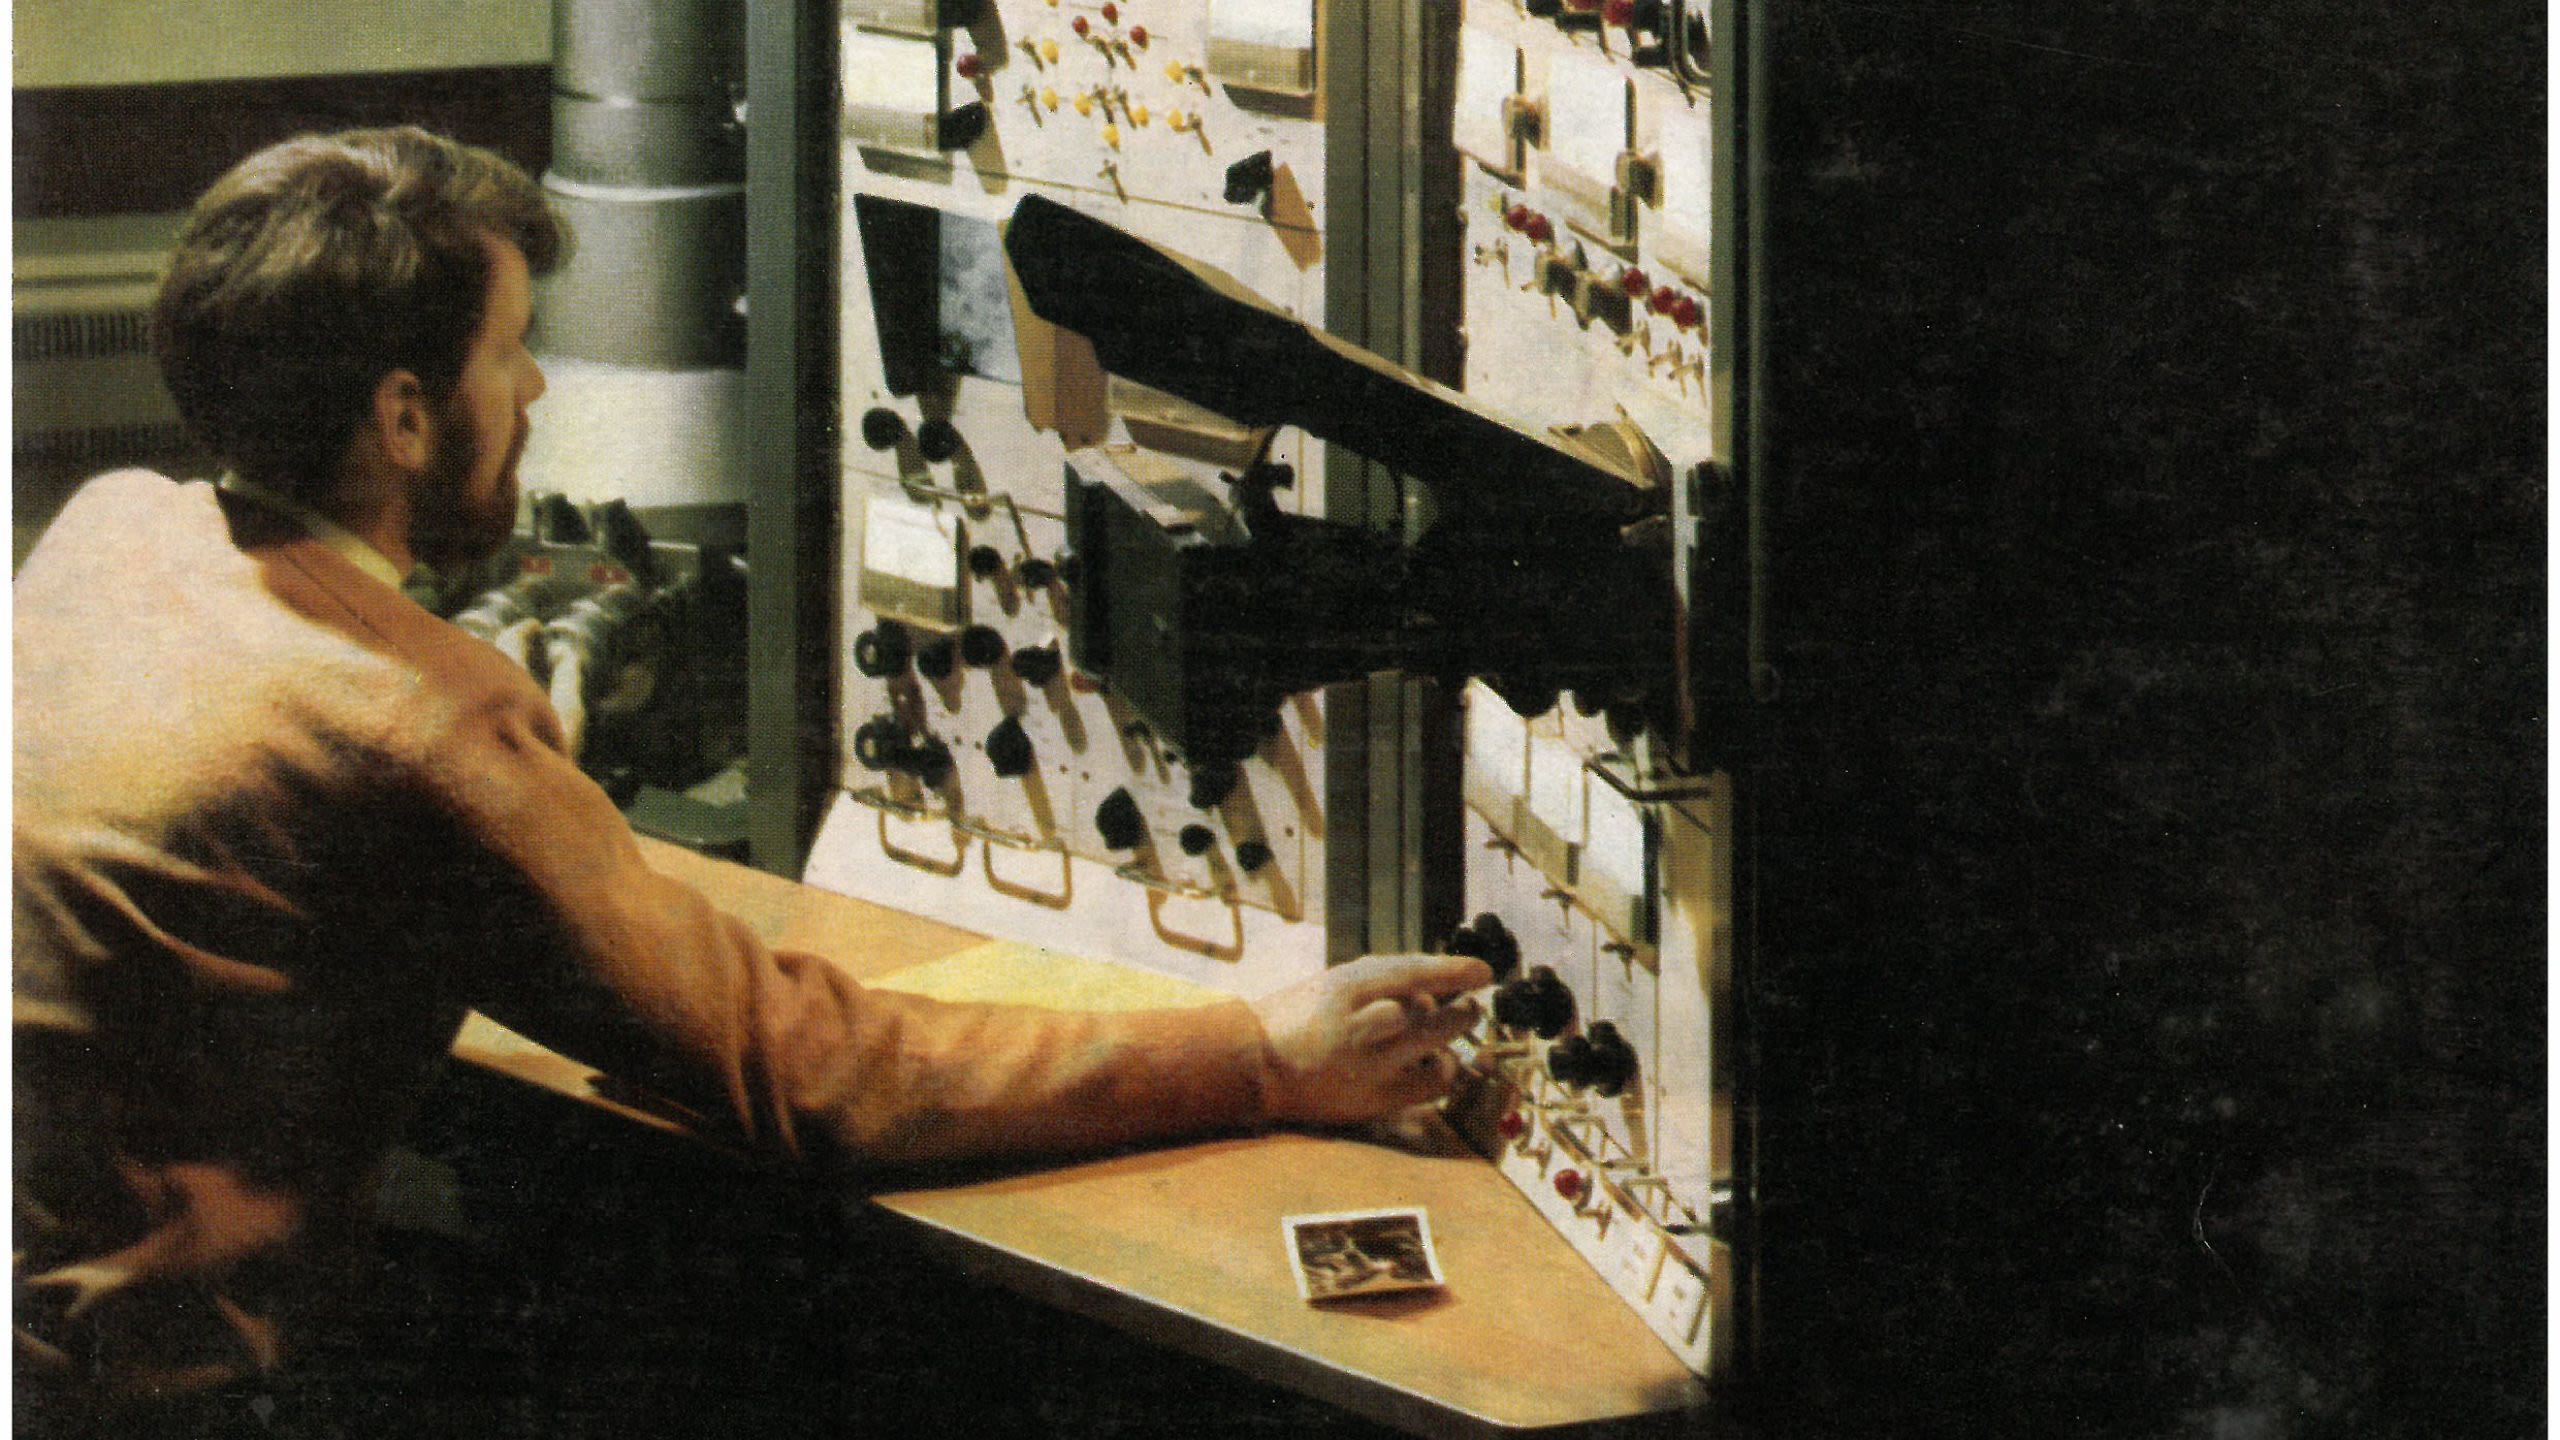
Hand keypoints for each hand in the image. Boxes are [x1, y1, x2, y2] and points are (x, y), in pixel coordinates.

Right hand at [1251, 952, 1491, 1124]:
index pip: (1411, 974)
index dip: (1452, 971)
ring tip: (1456, 1027)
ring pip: (1434, 1045)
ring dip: (1454, 1034)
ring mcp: (1366, 1067)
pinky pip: (1429, 1086)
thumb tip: (1437, 984)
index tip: (1483, 971)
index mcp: (1343, 989)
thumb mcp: (1333, 982)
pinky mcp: (1372, 1101)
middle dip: (1461, 1008)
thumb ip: (1381, 980)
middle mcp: (1357, 1027)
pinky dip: (1441, 1071)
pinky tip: (1435, 1062)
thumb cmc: (1300, 1018)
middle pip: (1430, 1013)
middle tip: (1470, 1006)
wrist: (1256, 1066)